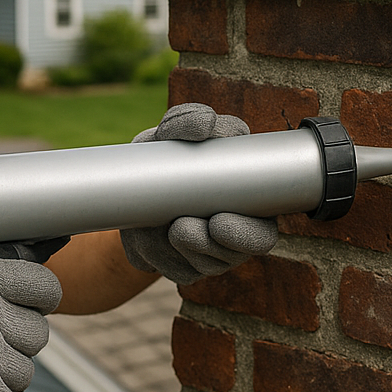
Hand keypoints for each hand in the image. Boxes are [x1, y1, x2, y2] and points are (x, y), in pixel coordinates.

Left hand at [119, 103, 279, 284]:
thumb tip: (207, 123)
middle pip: (236, 258)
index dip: (248, 234)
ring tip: (168, 228)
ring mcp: (211, 254)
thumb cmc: (162, 156)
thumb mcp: (168, 135)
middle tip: (181, 228)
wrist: (128, 189)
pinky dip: (162, 258)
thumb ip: (186, 120)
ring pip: (207, 266)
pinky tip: (153, 242)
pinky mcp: (185, 268)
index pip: (263, 231)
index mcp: (247, 202)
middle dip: (215, 248)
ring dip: (186, 249)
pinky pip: (178, 271)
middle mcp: (235, 233)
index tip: (217, 222)